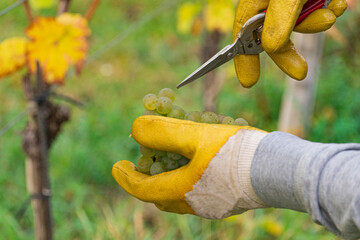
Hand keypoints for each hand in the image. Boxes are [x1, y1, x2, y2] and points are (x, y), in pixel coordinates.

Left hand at [112, 116, 267, 218]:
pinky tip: (202, 159)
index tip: (117, 166)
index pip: (144, 189)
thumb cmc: (237, 153)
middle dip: (149, 179)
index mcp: (184, 191)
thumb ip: (164, 132)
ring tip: (173, 155)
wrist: (279, 168)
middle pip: (162, 195)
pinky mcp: (230, 199)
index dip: (126, 178)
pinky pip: (202, 190)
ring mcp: (214, 205)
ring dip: (172, 176)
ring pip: (183, 193)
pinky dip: (192, 176)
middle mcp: (196, 204)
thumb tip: (136, 128)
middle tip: (146, 161)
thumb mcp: (196, 136)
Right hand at [233, 0, 346, 86]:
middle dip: (288, 52)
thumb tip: (270, 48)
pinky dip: (329, 10)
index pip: (244, 34)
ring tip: (330, 13)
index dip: (244, 59)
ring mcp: (292, 0)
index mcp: (256, 1)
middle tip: (300, 72)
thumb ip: (279, 21)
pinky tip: (337, 4)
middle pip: (273, 35)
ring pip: (300, 24)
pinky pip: (318, 10)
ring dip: (317, 23)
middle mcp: (271, 2)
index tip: (249, 81)